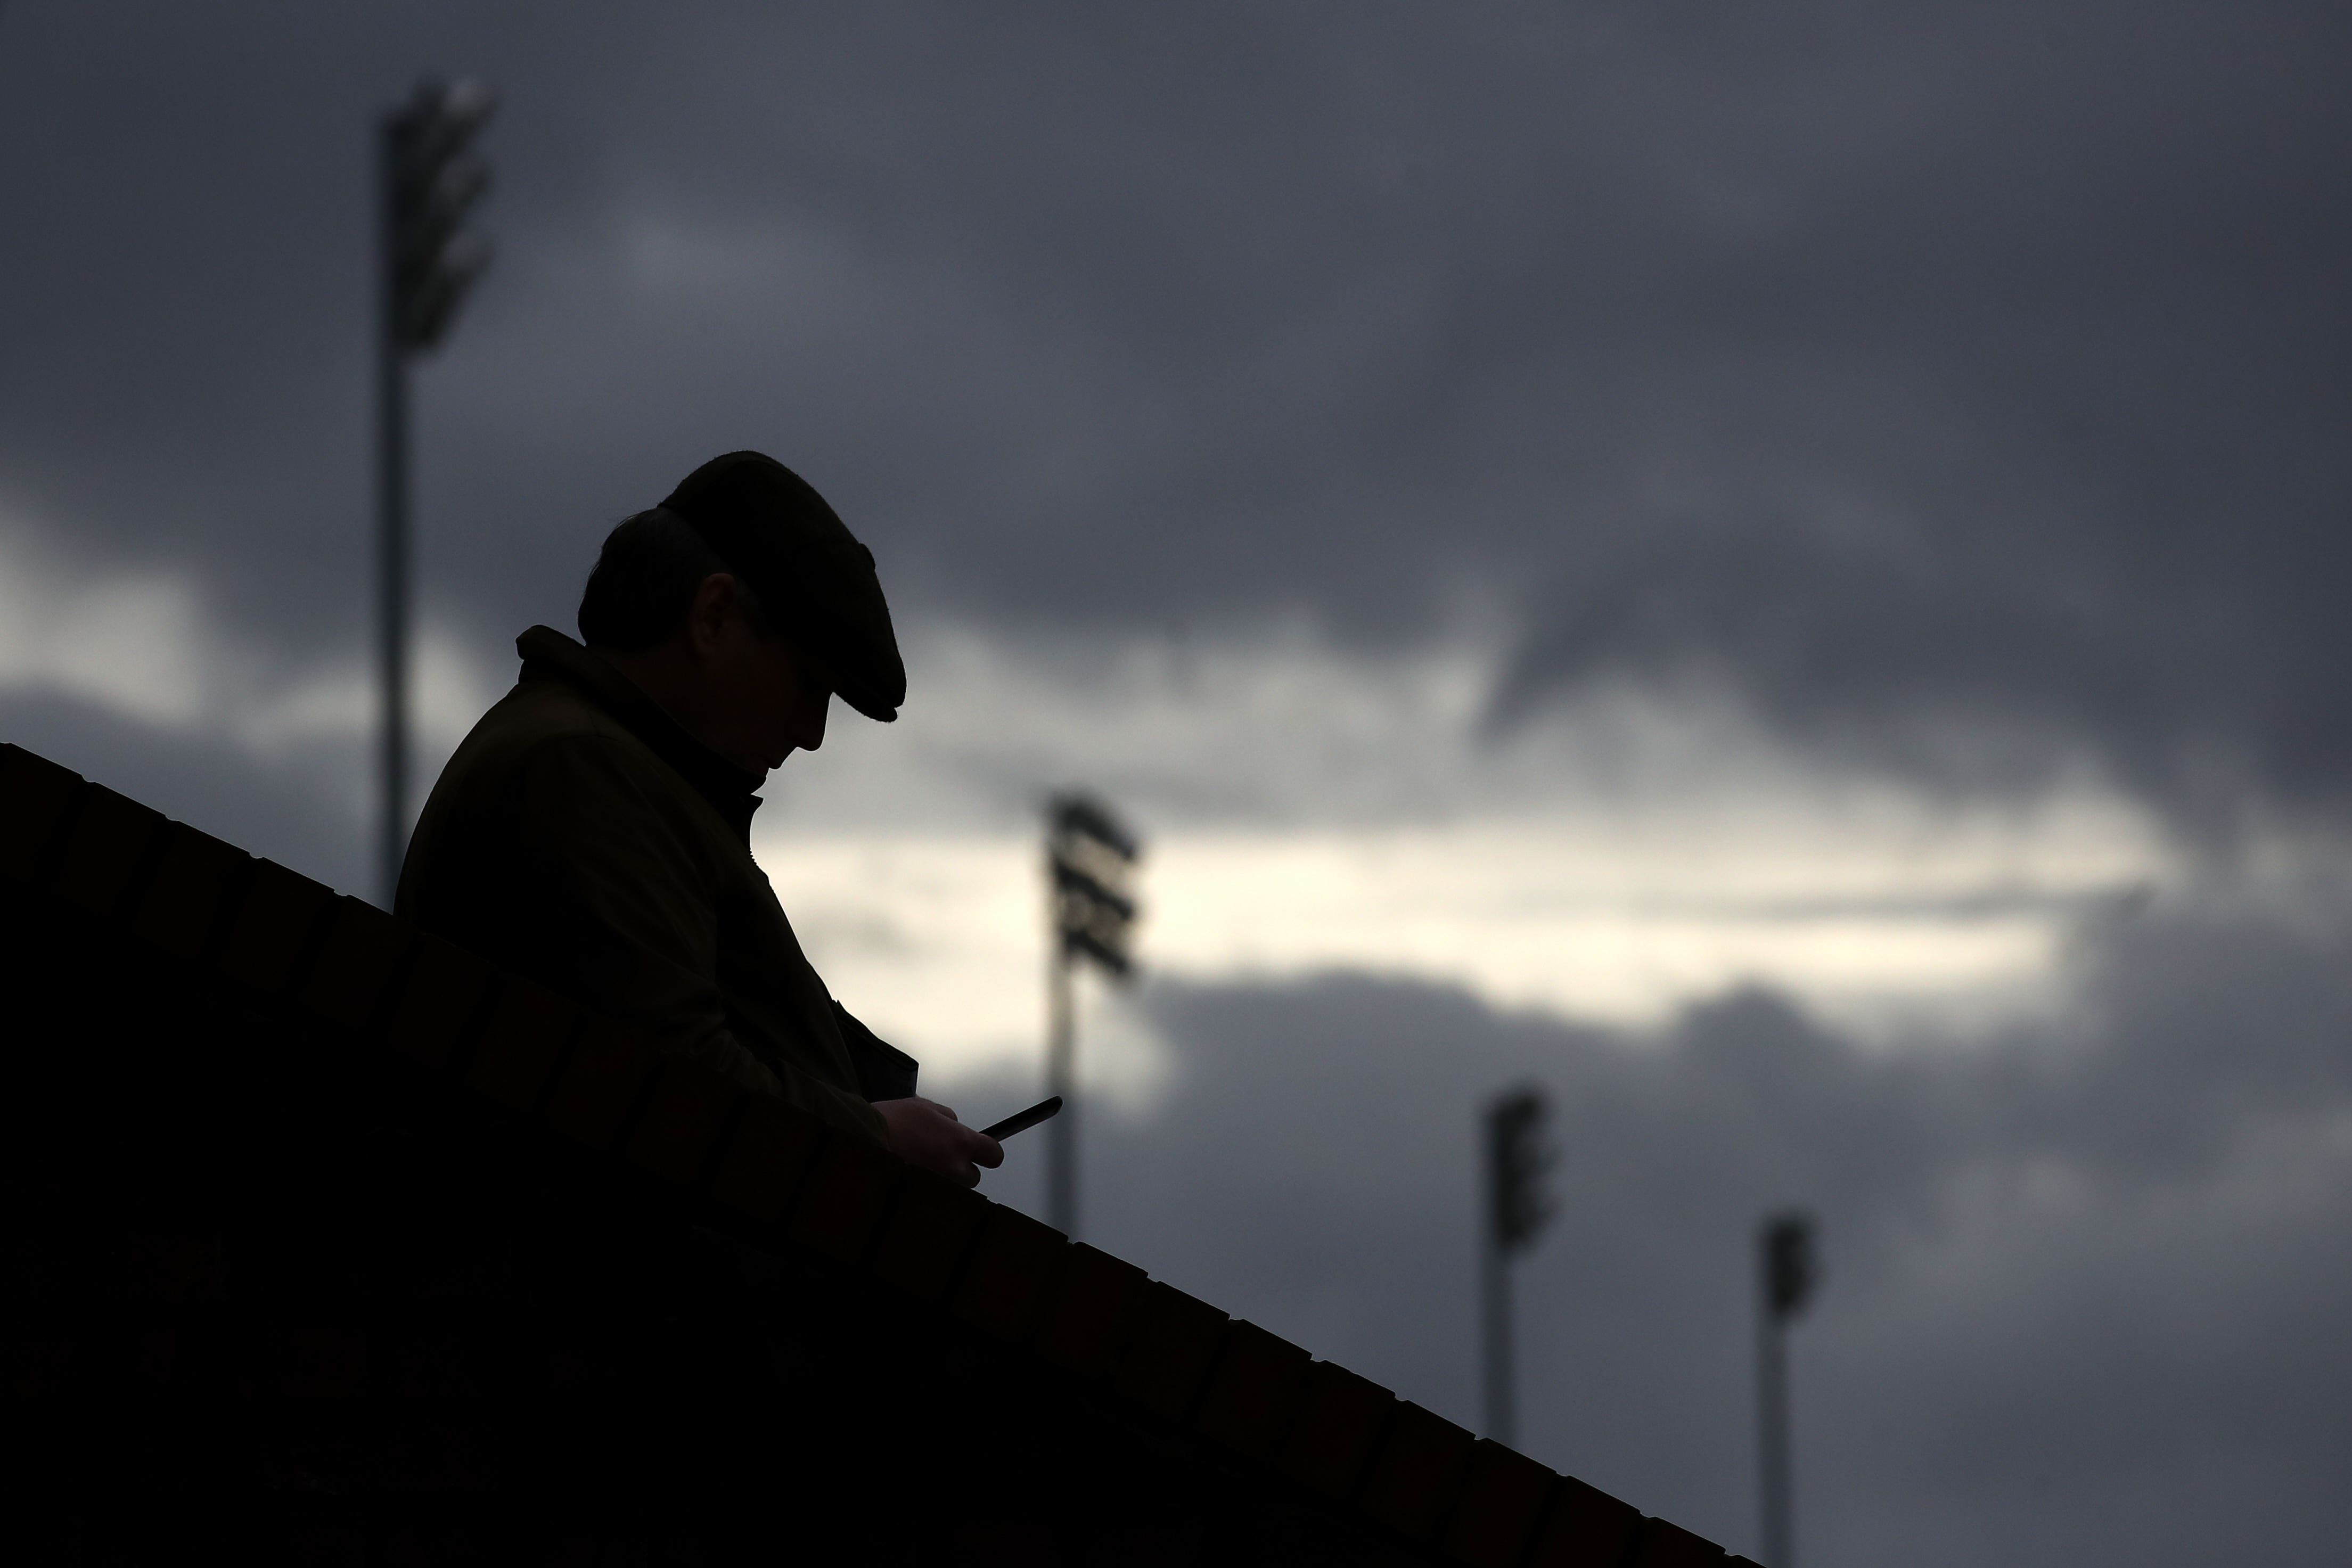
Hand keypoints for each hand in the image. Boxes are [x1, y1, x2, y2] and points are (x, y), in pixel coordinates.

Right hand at [873, 1097, 1003, 1187]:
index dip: (987, 1152)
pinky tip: (911, 1176)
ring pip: (953, 1190)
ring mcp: (939, 1187)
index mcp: (960, 1142)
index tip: (980, 1151)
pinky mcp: (923, 1201)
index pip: (994, 1155)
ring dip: (944, 1180)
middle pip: (973, 1177)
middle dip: (960, 1168)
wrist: (861, 1141)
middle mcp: (954, 1168)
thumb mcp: (924, 1106)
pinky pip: (935, 1198)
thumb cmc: (891, 1122)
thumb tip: (955, 1125)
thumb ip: (947, 1117)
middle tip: (939, 1156)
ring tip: (920, 1166)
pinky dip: (928, 1190)